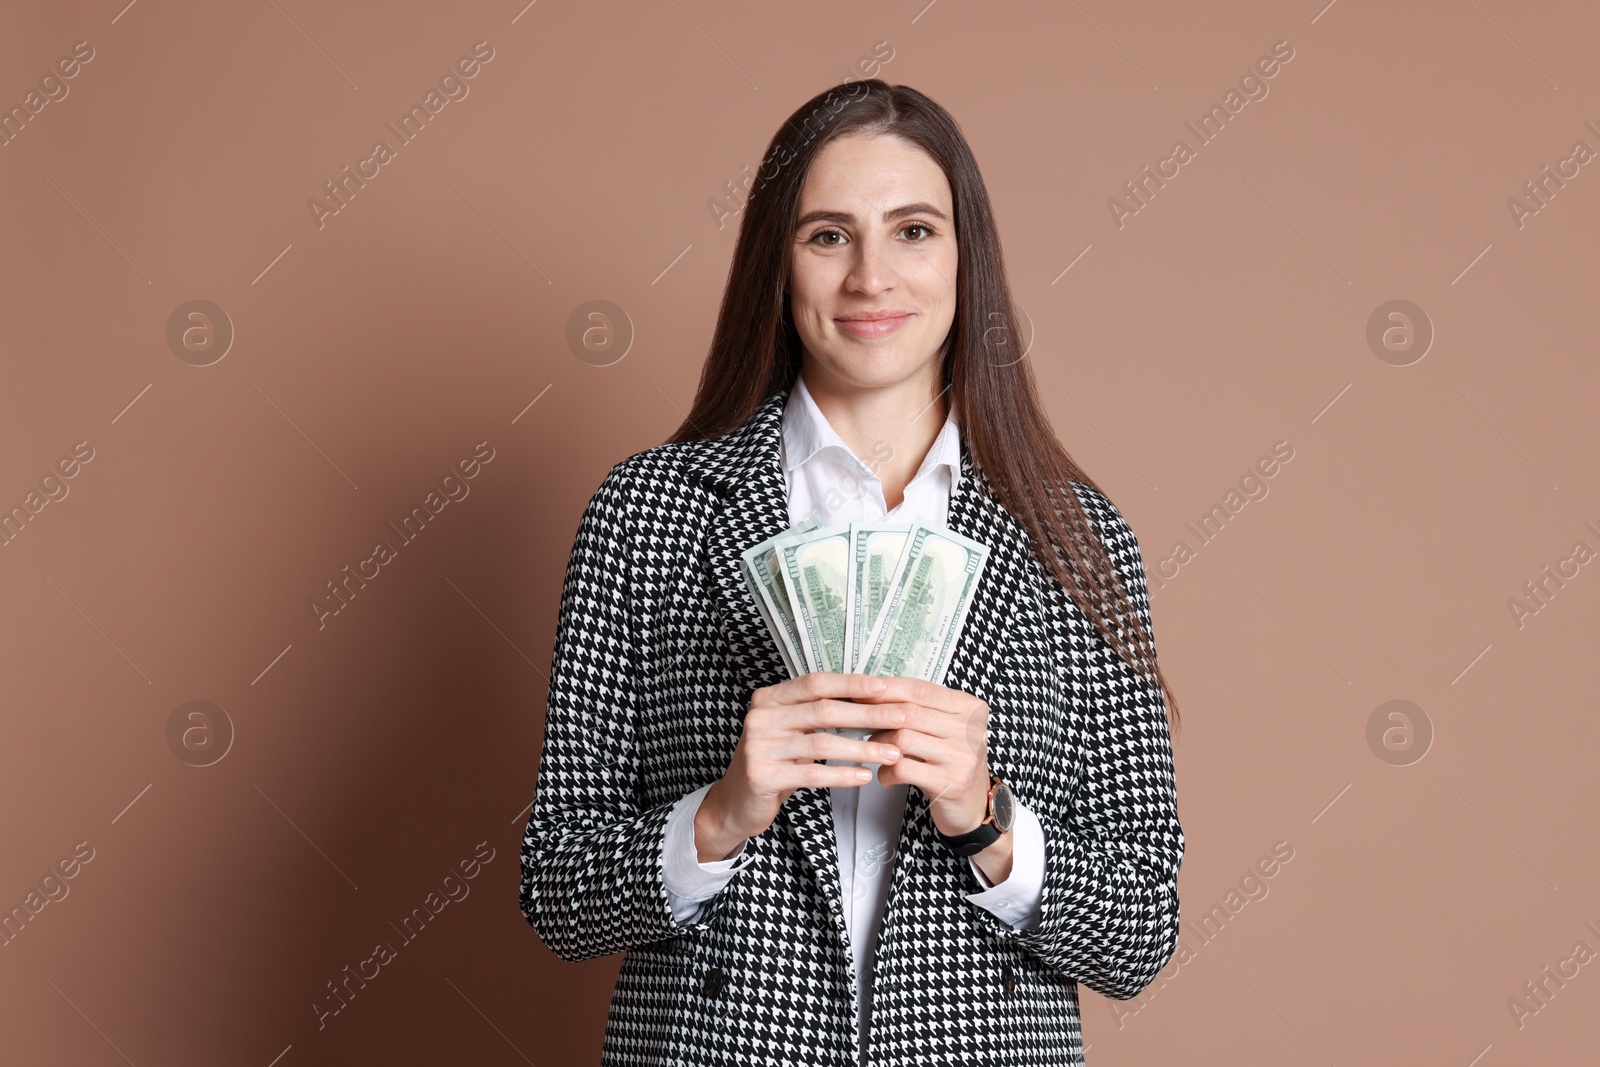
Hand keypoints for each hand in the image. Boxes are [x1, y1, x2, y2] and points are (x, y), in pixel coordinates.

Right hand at [694, 673, 910, 862]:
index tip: (884, 687)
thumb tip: (871, 697)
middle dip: (867, 714)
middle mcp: (761, 717)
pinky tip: (865, 776)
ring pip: (822, 743)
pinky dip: (842, 775)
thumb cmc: (774, 760)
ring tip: (892, 753)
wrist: (736, 800)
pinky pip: (812, 774)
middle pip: (823, 710)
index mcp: (769, 698)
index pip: (815, 683)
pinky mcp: (763, 776)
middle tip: (901, 718)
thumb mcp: (790, 729)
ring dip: (862, 748)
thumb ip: (817, 712)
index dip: (850, 684)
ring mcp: (759, 747)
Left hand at [849, 676, 993, 840]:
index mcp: (970, 708)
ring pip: (902, 738)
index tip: (859, 690)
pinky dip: (886, 772)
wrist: (975, 805)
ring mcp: (962, 756)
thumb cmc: (953, 761)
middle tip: (856, 721)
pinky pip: (903, 768)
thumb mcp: (947, 729)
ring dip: (878, 745)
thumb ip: (921, 710)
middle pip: (909, 712)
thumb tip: (872, 694)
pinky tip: (886, 776)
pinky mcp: (950, 782)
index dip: (886, 689)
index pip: (920, 690)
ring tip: (873, 752)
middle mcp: (970, 730)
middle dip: (876, 716)